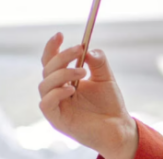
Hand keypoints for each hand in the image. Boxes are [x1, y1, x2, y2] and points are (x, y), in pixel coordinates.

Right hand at [38, 33, 137, 158]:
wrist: (118, 127)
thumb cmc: (109, 103)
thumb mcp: (106, 77)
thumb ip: (98, 62)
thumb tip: (88, 49)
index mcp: (65, 80)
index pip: (51, 61)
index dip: (52, 48)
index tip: (60, 34)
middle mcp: (57, 91)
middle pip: (47, 69)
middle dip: (61, 56)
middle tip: (79, 50)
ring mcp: (55, 105)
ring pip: (44, 84)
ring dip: (62, 73)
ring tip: (82, 72)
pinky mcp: (57, 120)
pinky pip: (46, 103)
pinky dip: (57, 92)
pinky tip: (72, 89)